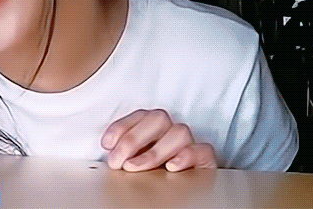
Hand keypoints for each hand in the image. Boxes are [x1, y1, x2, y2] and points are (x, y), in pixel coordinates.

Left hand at [101, 109, 216, 171]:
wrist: (174, 196)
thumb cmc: (151, 176)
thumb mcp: (133, 161)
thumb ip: (126, 153)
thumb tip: (110, 153)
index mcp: (154, 128)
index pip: (140, 115)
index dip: (121, 127)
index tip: (107, 144)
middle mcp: (172, 132)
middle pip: (158, 119)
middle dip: (133, 139)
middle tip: (118, 161)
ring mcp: (189, 144)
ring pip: (179, 132)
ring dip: (154, 151)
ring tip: (136, 167)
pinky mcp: (205, 160)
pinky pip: (203, 150)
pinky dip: (186, 156)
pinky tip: (171, 166)